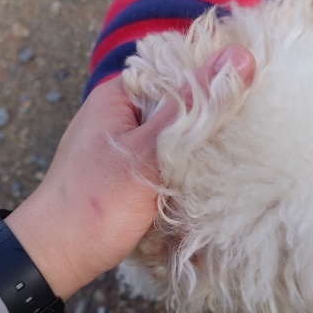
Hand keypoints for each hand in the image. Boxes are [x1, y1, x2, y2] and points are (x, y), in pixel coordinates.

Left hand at [5, 44, 255, 298]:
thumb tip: (240, 56)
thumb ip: (194, 106)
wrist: (56, 255)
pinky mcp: (132, 173)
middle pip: (180, 102)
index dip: (216, 74)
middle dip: (212, 116)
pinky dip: (188, 168)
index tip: (256, 87)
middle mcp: (122, 114)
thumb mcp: (149, 150)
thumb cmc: (95, 202)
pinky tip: (212, 177)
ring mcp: (127, 144)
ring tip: (241, 151)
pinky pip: (169, 160)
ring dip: (201, 146)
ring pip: (177, 134)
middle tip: (254, 125)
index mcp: (119, 95)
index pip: (178, 67)